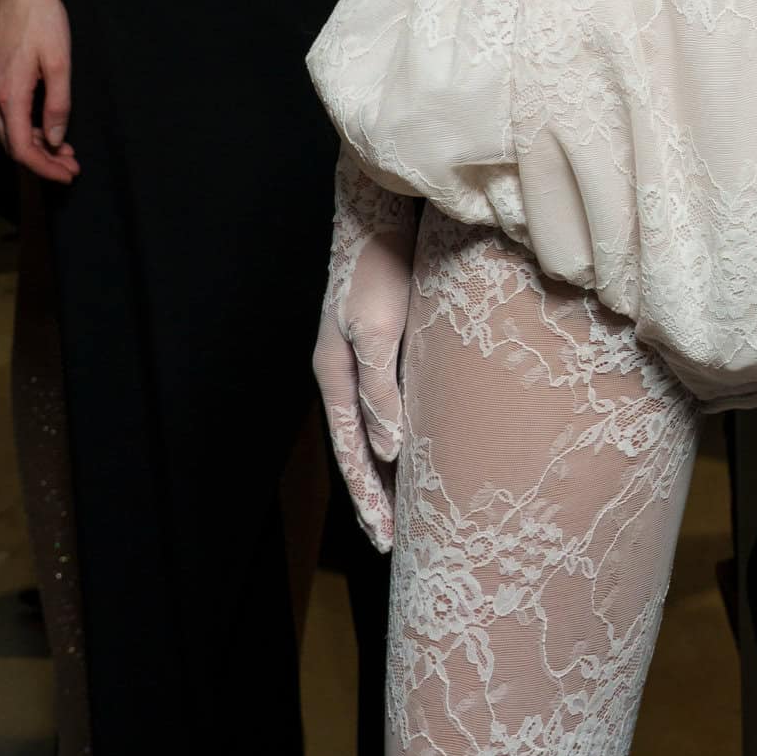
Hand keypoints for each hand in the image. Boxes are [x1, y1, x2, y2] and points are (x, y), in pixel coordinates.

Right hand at [0, 0, 77, 184]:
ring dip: (36, 144)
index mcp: (9, 96)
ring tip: (66, 149)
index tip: (68, 174)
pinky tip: (47, 124)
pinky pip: (7, 114)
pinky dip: (28, 127)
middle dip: (43, 161)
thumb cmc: (40, 17)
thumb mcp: (59, 61)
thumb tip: (56, 138)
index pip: (23, 149)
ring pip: (10, 131)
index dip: (45, 168)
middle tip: (72, 165)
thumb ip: (57, 103)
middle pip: (14, 145)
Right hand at [314, 151, 416, 551]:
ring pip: (374, 429)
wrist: (382, 211)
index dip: (369, 499)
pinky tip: (420, 446)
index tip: (387, 541)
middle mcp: (346, 372)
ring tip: (410, 509)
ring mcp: (364, 358)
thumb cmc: (377, 267)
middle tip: (395, 544)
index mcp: (336, 375)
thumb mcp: (375, 328)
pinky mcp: (386, 341)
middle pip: (358, 449)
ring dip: (390, 471)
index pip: (350, 454)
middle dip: (375, 497)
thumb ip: (379, 390)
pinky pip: (390, 403)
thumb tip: (390, 452)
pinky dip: (401, 435)